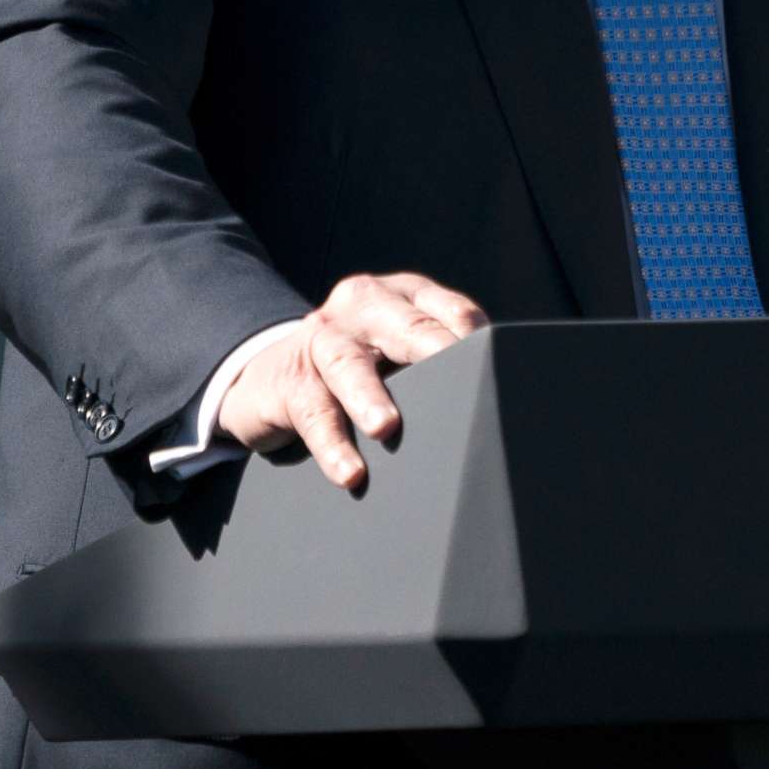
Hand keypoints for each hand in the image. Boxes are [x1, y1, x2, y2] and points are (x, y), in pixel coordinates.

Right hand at [215, 271, 488, 490]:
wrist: (267, 377)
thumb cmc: (357, 366)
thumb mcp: (397, 349)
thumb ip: (439, 358)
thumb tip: (501, 394)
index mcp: (402, 295)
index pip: (448, 308)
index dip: (473, 337)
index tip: (496, 366)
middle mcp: (363, 307)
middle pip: (404, 326)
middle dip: (431, 350)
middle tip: (461, 377)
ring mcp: (322, 339)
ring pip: (349, 364)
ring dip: (368, 396)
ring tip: (386, 428)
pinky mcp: (290, 381)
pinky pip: (313, 413)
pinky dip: (333, 445)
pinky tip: (350, 473)